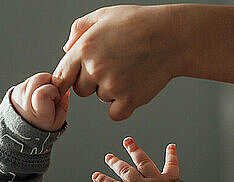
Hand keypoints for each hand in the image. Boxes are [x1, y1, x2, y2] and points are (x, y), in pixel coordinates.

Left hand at [11, 73, 69, 131]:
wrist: (19, 133)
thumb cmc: (39, 129)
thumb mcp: (57, 122)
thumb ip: (63, 105)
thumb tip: (66, 90)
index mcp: (38, 111)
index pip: (47, 89)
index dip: (55, 90)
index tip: (55, 99)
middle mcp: (25, 100)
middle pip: (41, 77)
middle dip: (50, 83)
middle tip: (50, 96)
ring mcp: (18, 94)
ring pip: (35, 77)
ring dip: (42, 84)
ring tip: (41, 99)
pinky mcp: (14, 90)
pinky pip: (28, 81)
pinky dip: (34, 86)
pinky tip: (34, 99)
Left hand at [53, 5, 179, 120]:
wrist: (172, 37)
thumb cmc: (140, 23)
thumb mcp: (104, 15)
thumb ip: (79, 30)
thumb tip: (66, 50)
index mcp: (85, 48)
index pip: (61, 76)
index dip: (65, 80)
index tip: (69, 83)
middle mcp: (95, 68)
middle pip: (80, 90)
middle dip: (92, 82)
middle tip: (113, 67)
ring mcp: (112, 86)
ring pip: (101, 98)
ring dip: (111, 91)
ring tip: (130, 70)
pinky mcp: (129, 100)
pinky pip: (115, 113)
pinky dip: (123, 106)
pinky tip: (133, 88)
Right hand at [92, 137, 179, 181]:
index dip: (103, 181)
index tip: (95, 175)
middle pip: (126, 171)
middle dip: (115, 163)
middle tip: (109, 157)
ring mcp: (157, 181)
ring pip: (143, 161)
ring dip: (134, 150)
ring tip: (128, 141)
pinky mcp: (171, 180)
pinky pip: (171, 164)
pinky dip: (171, 154)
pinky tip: (170, 146)